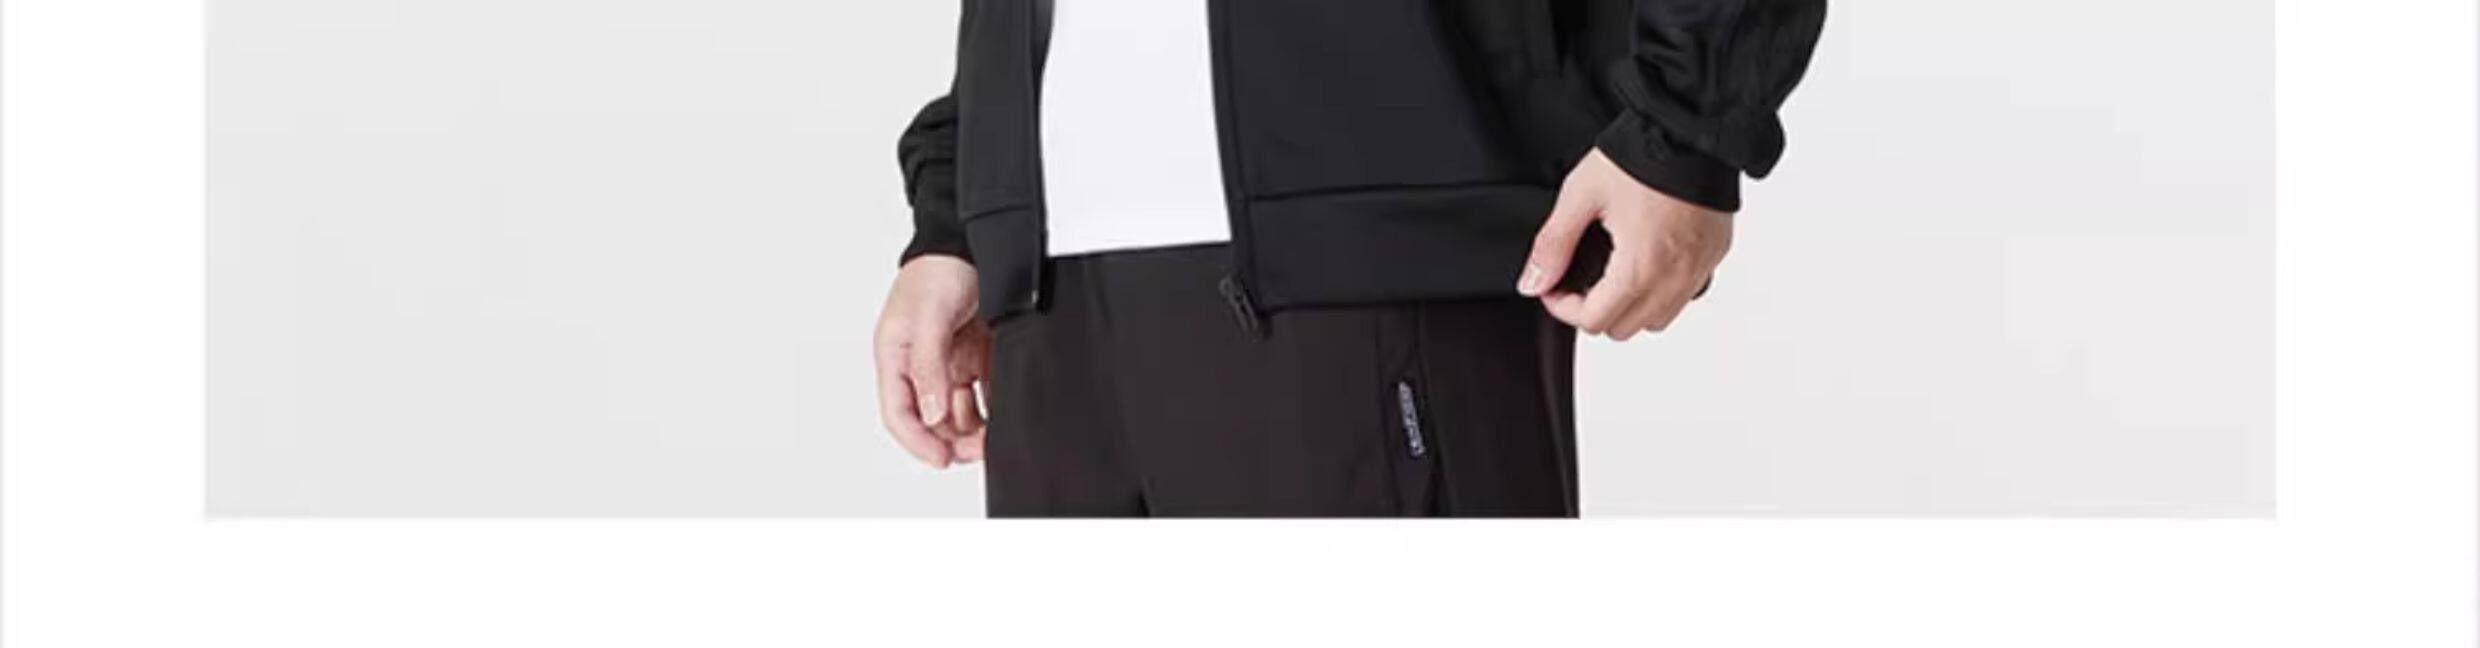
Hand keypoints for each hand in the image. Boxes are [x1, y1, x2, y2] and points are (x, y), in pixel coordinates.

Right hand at [873, 254, 988, 467]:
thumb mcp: (928, 317)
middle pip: (931, 420)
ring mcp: (949, 364)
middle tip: (979, 450)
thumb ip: (928, 366)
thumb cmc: (938, 270)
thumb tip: (932, 414)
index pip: (899, 413)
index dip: (918, 442)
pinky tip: (1005, 416)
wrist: (969, 242)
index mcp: (895, 357)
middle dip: (951, 440)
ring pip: (958, 414)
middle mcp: (920, 366)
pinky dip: (992, 410)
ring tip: (994, 436)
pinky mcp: (976, 358)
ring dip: (974, 429)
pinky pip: (983, 395)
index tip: (942, 459)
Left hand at [1518, 148, 1733, 340]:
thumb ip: (1553, 245)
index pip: (1594, 322)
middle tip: (1579, 279)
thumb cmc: (1639, 156)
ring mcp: (1698, 269)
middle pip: (1624, 329)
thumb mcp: (1581, 195)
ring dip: (1630, 307)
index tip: (1554, 286)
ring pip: (1657, 320)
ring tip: (1614, 272)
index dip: (1563, 308)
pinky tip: (1648, 260)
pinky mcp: (1714, 256)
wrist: (1691, 128)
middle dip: (1595, 310)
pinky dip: (1663, 292)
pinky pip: (1686, 295)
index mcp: (1639, 268)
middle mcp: (1674, 278)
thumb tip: (1532, 284)